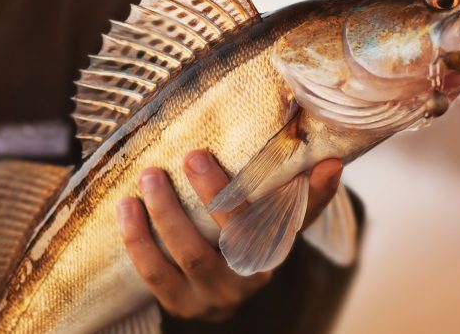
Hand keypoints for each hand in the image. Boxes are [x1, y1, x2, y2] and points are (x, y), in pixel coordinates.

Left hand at [116, 152, 342, 322]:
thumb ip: (301, 195)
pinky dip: (138, 241)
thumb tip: (333, 161)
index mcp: (274, 252)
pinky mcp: (179, 304)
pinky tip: (126, 208)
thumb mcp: (274, 222)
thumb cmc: (248, 241)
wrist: (220, 296)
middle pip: (232, 239)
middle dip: (211, 195)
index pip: (286, 221)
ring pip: (189, 256)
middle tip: (192, 155)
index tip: (300, 161)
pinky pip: (155, 274)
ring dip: (165, 215)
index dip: (292, 194)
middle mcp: (247, 278)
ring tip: (149, 177)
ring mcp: (211, 295)